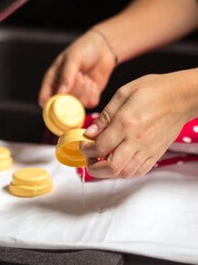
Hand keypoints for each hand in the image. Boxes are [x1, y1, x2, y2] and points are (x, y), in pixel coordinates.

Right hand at [39, 29, 116, 107]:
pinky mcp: (89, 97)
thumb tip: (61, 93)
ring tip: (87, 78)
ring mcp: (75, 95)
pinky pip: (90, 104)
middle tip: (81, 76)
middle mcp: (62, 90)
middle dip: (74, 91)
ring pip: (77, 105)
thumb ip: (67, 75)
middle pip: (63, 104)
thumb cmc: (84, 49)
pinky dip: (93, 95)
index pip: (44, 99)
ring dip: (84, 92)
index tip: (62, 97)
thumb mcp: (73, 58)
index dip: (51, 103)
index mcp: (51, 81)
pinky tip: (93, 84)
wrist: (104, 47)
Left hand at [81, 72, 195, 177]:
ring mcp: (148, 149)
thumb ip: (105, 116)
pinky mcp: (156, 154)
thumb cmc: (153, 90)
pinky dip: (124, 172)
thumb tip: (89, 133)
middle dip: (94, 168)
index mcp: (126, 123)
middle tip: (89, 159)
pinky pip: (138, 172)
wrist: (182, 96)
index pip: (100, 147)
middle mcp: (137, 140)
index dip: (86, 150)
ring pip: (125, 173)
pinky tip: (118, 162)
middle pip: (111, 167)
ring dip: (108, 172)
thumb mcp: (123, 94)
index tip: (83, 145)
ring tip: (101, 162)